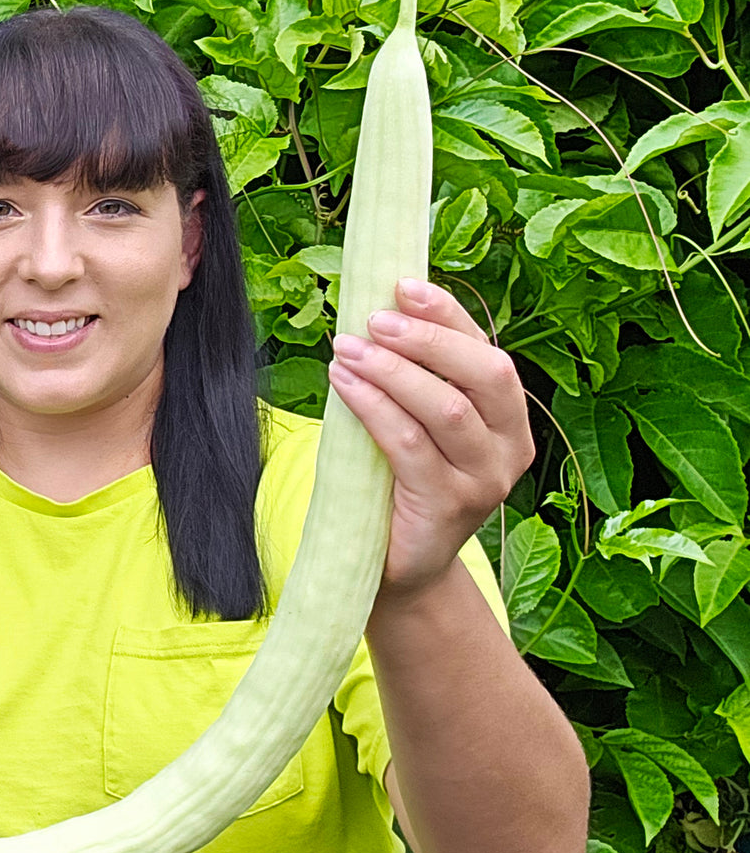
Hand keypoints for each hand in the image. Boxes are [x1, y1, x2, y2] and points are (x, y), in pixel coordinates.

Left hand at [327, 278, 533, 599]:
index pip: (487, 353)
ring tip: (347, 348)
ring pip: (448, 408)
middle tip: (373, 319)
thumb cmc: (397, 487)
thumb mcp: (414, 426)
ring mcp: (484, 481)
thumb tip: (376, 312)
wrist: (394, 569)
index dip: (448, 315)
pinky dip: (375, 407)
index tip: (403, 284)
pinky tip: (344, 384)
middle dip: (428, 337)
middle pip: (485, 374)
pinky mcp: (448, 507)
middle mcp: (508, 449)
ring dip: (393, 369)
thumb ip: (414, 382)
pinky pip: (411, 445)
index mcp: (508, 420)